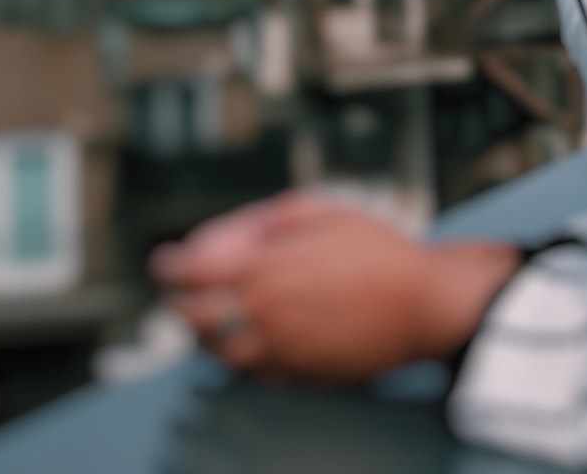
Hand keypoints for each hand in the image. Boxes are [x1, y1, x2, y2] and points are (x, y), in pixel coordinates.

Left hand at [150, 193, 522, 386]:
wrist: (422, 304)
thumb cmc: (378, 252)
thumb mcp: (322, 211)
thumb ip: (267, 221)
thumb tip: (233, 234)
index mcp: (262, 269)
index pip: (191, 273)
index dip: (170, 266)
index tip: (164, 263)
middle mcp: (262, 314)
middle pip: (196, 317)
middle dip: (180, 304)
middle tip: (179, 295)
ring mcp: (280, 350)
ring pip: (221, 352)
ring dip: (205, 336)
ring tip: (206, 323)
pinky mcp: (300, 374)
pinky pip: (254, 372)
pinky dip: (240, 359)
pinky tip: (246, 346)